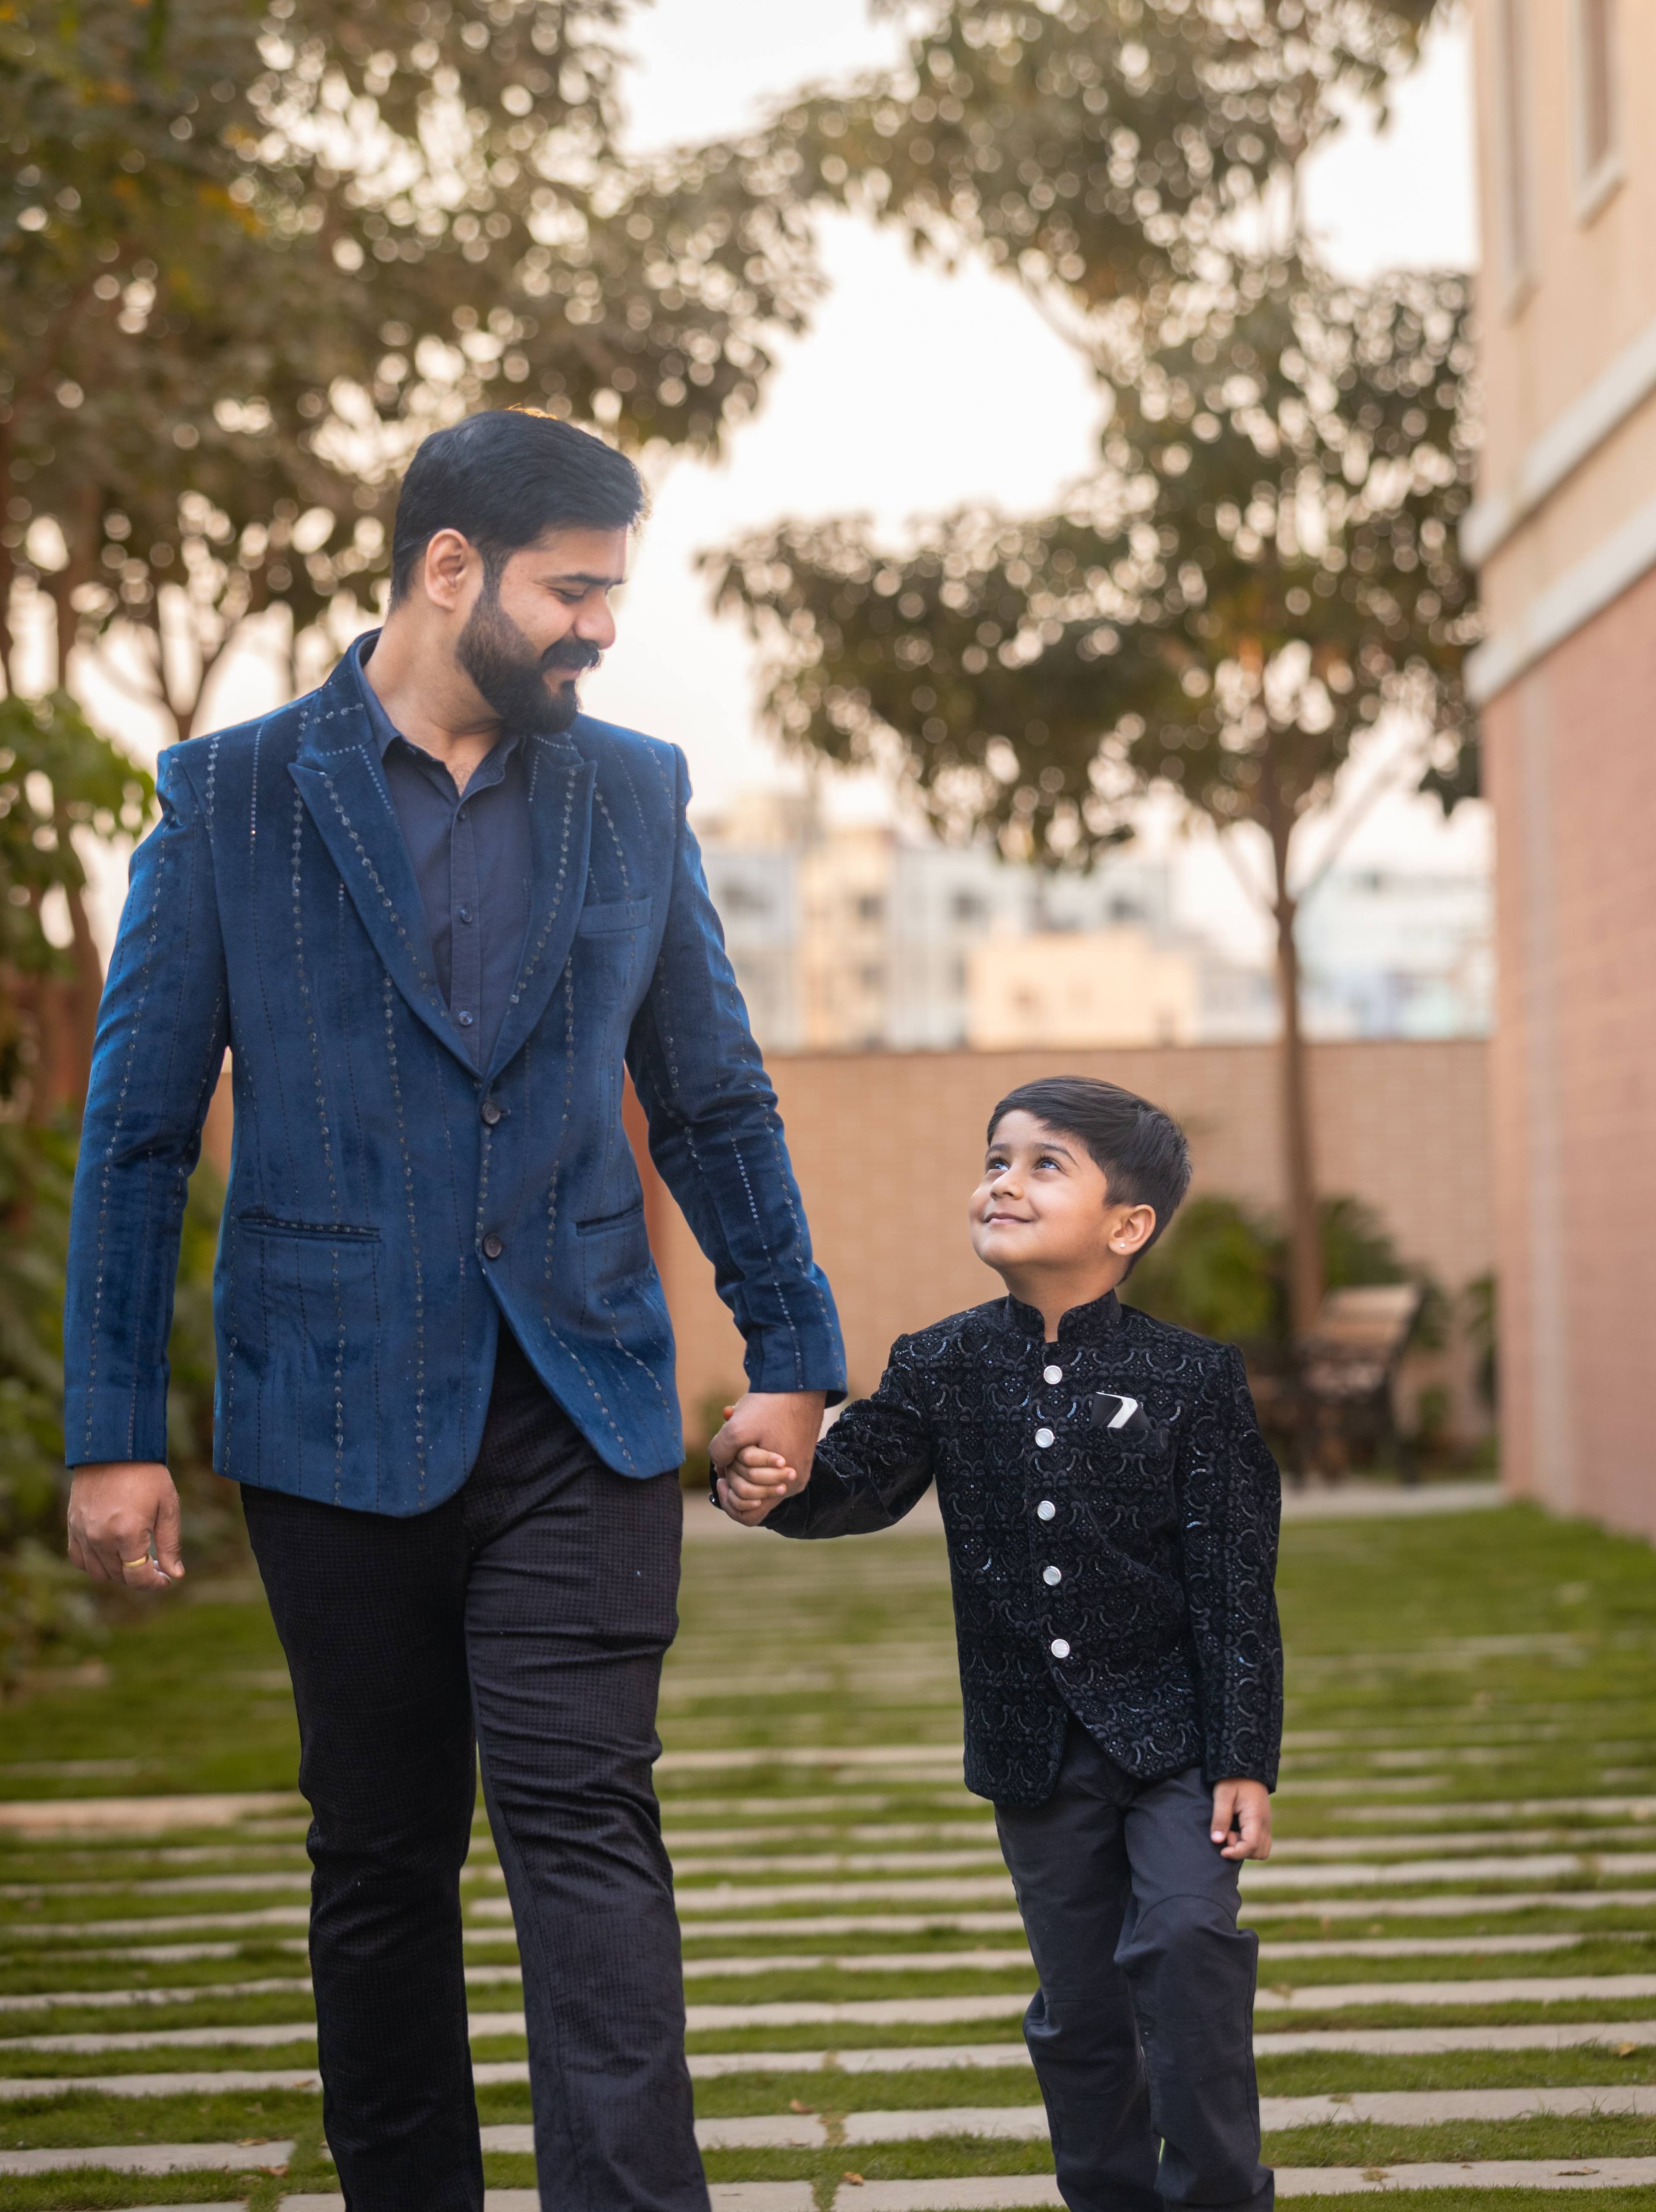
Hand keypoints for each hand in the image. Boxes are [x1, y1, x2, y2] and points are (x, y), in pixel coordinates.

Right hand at [67, 1464, 183, 1589]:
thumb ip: (170, 1544)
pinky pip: (79, 1559)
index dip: (155, 1584)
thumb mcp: (168, 1506)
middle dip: (140, 1577)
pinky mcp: (72, 1525)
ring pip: (98, 1572)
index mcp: (127, 1533)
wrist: (114, 1448)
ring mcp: (83, 1533)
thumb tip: (176, 1575)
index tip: (166, 1580)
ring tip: (136, 1560)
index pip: (138, 1577)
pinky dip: (95, 1564)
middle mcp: (100, 1537)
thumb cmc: (147, 1475)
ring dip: (118, 1573)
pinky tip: (112, 1554)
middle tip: (156, 1567)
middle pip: (119, 1576)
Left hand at [709, 1390, 824, 1525]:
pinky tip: (747, 1432)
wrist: (800, 1379)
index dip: (729, 1501)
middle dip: (735, 1475)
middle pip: (751, 1496)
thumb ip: (720, 1453)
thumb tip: (719, 1465)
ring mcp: (795, 1469)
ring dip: (742, 1462)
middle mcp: (792, 1483)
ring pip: (758, 1479)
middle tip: (729, 1451)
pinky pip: (767, 1466)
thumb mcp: (736, 1428)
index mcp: (783, 1485)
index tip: (722, 1475)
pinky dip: (753, 1453)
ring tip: (736, 1437)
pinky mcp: (796, 1455)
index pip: (749, 1516)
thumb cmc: (771, 1404)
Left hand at [1210, 1778, 1270, 1859]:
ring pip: (1262, 1850)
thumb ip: (1220, 1817)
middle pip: (1259, 1852)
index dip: (1235, 1852)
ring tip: (1231, 1832)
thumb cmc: (1232, 1779)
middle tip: (1227, 1834)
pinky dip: (1249, 1844)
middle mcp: (1265, 1823)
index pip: (1251, 1846)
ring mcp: (1266, 1824)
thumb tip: (1216, 1841)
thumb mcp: (1223, 1795)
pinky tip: (1236, 1830)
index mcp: (1255, 1817)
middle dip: (1241, 1851)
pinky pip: (1261, 1842)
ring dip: (1246, 1848)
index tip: (1221, 1850)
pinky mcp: (1264, 1823)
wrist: (1246, 1765)